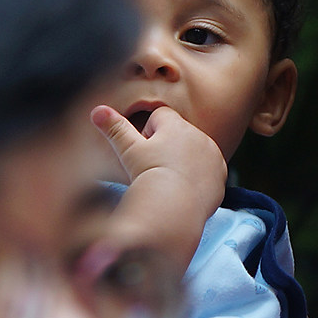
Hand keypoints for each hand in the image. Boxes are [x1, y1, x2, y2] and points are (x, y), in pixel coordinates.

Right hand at [95, 104, 228, 206]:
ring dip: (184, 160)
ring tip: (171, 179)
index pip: (160, 116)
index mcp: (176, 125)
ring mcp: (213, 154)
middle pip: (178, 133)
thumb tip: (96, 110)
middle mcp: (199, 134)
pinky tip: (187, 188)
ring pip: (194, 150)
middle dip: (167, 146)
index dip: (148, 133)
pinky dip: (199, 176)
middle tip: (156, 168)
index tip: (145, 153)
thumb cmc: (149, 175)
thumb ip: (115, 128)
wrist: (175, 207)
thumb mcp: (129, 151)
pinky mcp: (221, 173)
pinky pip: (209, 168)